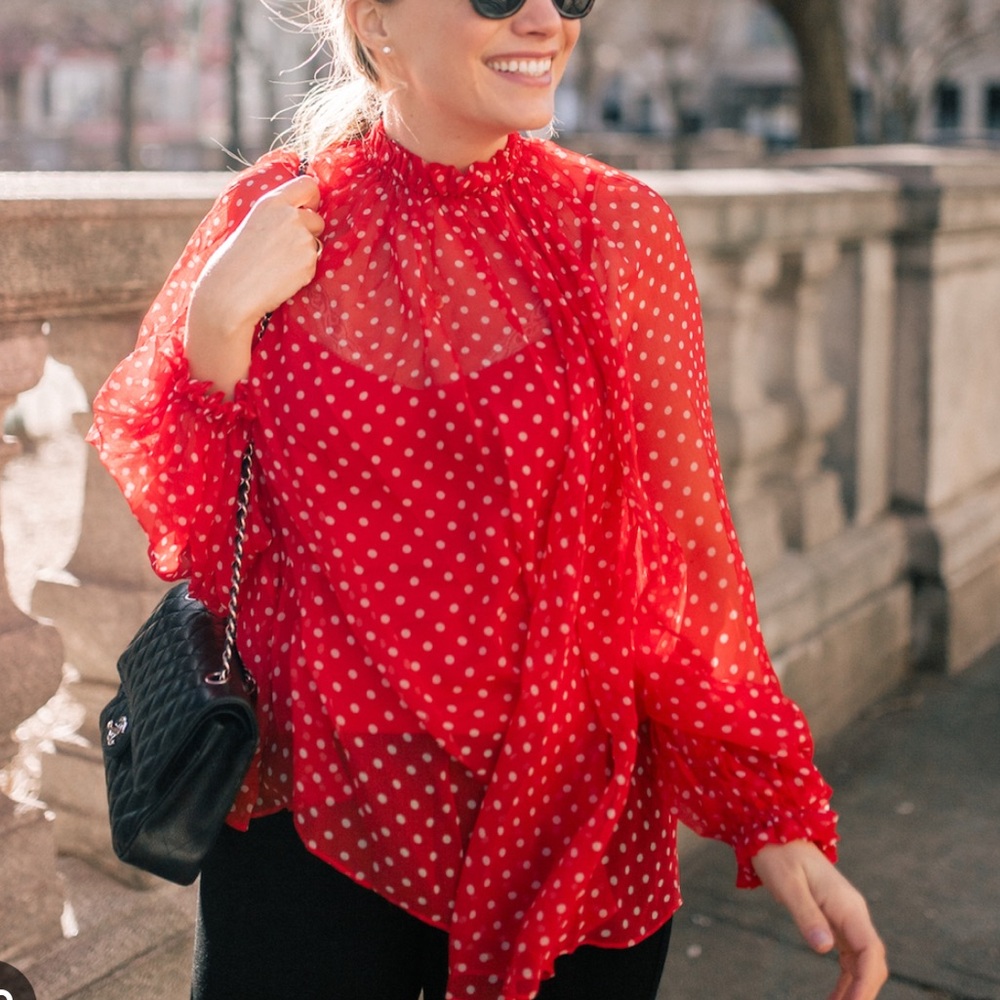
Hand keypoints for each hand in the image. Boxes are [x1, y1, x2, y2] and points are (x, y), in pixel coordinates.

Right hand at [185, 173, 323, 394]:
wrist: (231, 292)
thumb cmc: (235, 260)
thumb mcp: (254, 224)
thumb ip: (278, 215)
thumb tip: (306, 212)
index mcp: (272, 202)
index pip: (308, 185)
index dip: (311, 198)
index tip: (307, 207)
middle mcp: (291, 216)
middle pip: (317, 219)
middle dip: (309, 231)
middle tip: (284, 247)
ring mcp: (303, 239)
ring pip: (316, 243)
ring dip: (304, 253)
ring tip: (277, 264)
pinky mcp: (309, 262)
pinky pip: (313, 264)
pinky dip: (302, 271)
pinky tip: (281, 276)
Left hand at [752, 840, 887, 999]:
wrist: (776, 830)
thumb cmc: (779, 854)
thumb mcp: (788, 884)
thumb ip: (806, 915)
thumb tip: (825, 949)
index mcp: (846, 904)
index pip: (869, 950)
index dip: (866, 982)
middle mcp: (852, 912)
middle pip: (871, 960)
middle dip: (864, 991)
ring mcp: (846, 916)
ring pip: (862, 961)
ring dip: (855, 989)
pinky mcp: (835, 918)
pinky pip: (849, 955)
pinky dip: (846, 978)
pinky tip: (837, 997)